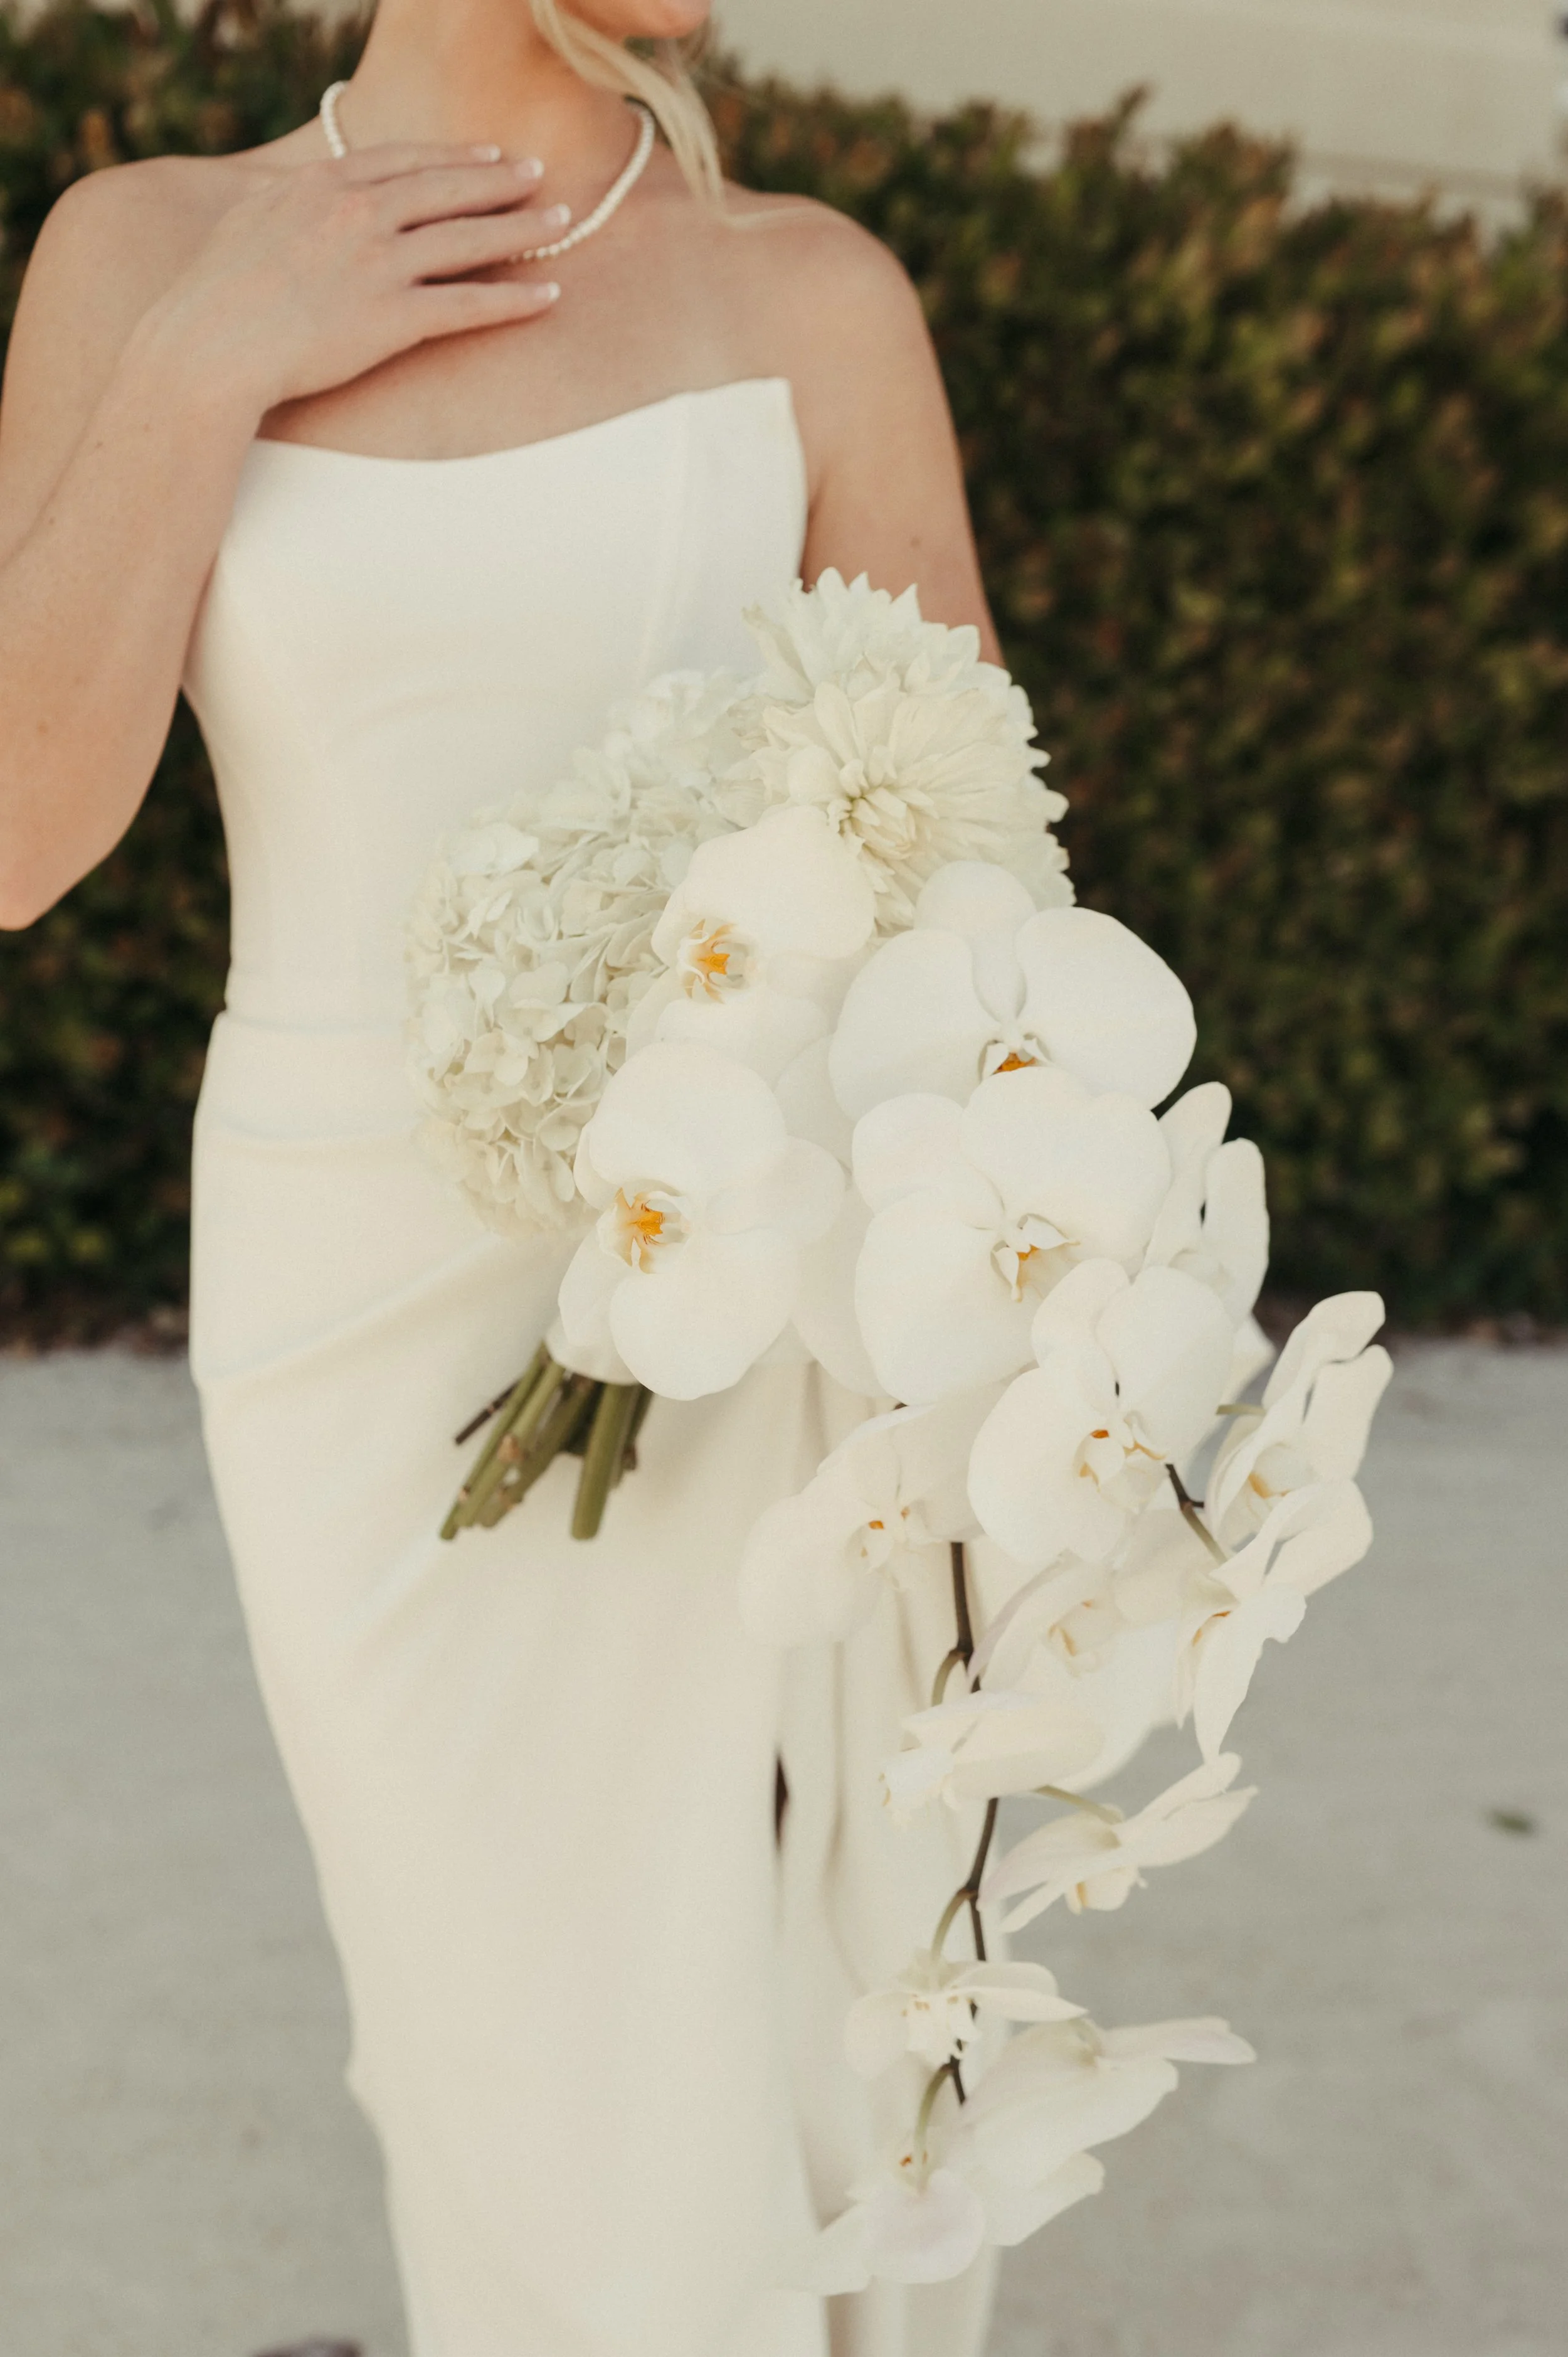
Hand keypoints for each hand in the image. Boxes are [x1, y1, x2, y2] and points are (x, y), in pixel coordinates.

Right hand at [147, 145, 565, 418]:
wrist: (207, 346)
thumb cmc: (211, 297)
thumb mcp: (243, 223)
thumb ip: (279, 203)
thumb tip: (284, 195)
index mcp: (320, 185)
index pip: (401, 160)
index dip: (450, 156)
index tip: (486, 152)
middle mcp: (356, 214)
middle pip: (445, 189)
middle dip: (498, 180)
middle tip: (538, 175)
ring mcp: (378, 264)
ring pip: (468, 239)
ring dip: (521, 230)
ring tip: (561, 223)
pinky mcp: (393, 319)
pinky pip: (469, 306)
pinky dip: (515, 301)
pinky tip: (550, 297)